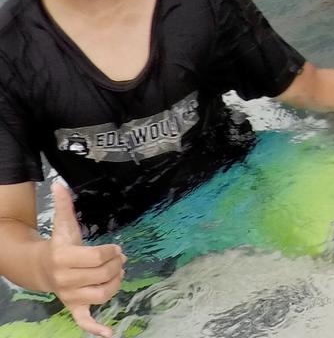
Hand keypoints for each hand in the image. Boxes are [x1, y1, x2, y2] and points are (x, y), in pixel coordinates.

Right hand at [40, 182, 124, 337]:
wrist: (41, 268)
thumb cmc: (60, 244)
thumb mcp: (63, 224)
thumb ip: (64, 205)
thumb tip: (59, 184)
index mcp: (64, 257)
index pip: (96, 257)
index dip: (111, 252)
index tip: (117, 248)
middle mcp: (65, 279)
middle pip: (101, 275)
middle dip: (116, 266)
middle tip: (120, 259)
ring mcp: (69, 295)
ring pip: (101, 295)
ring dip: (115, 284)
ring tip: (118, 274)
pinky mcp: (73, 306)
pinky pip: (83, 321)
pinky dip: (96, 328)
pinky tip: (110, 333)